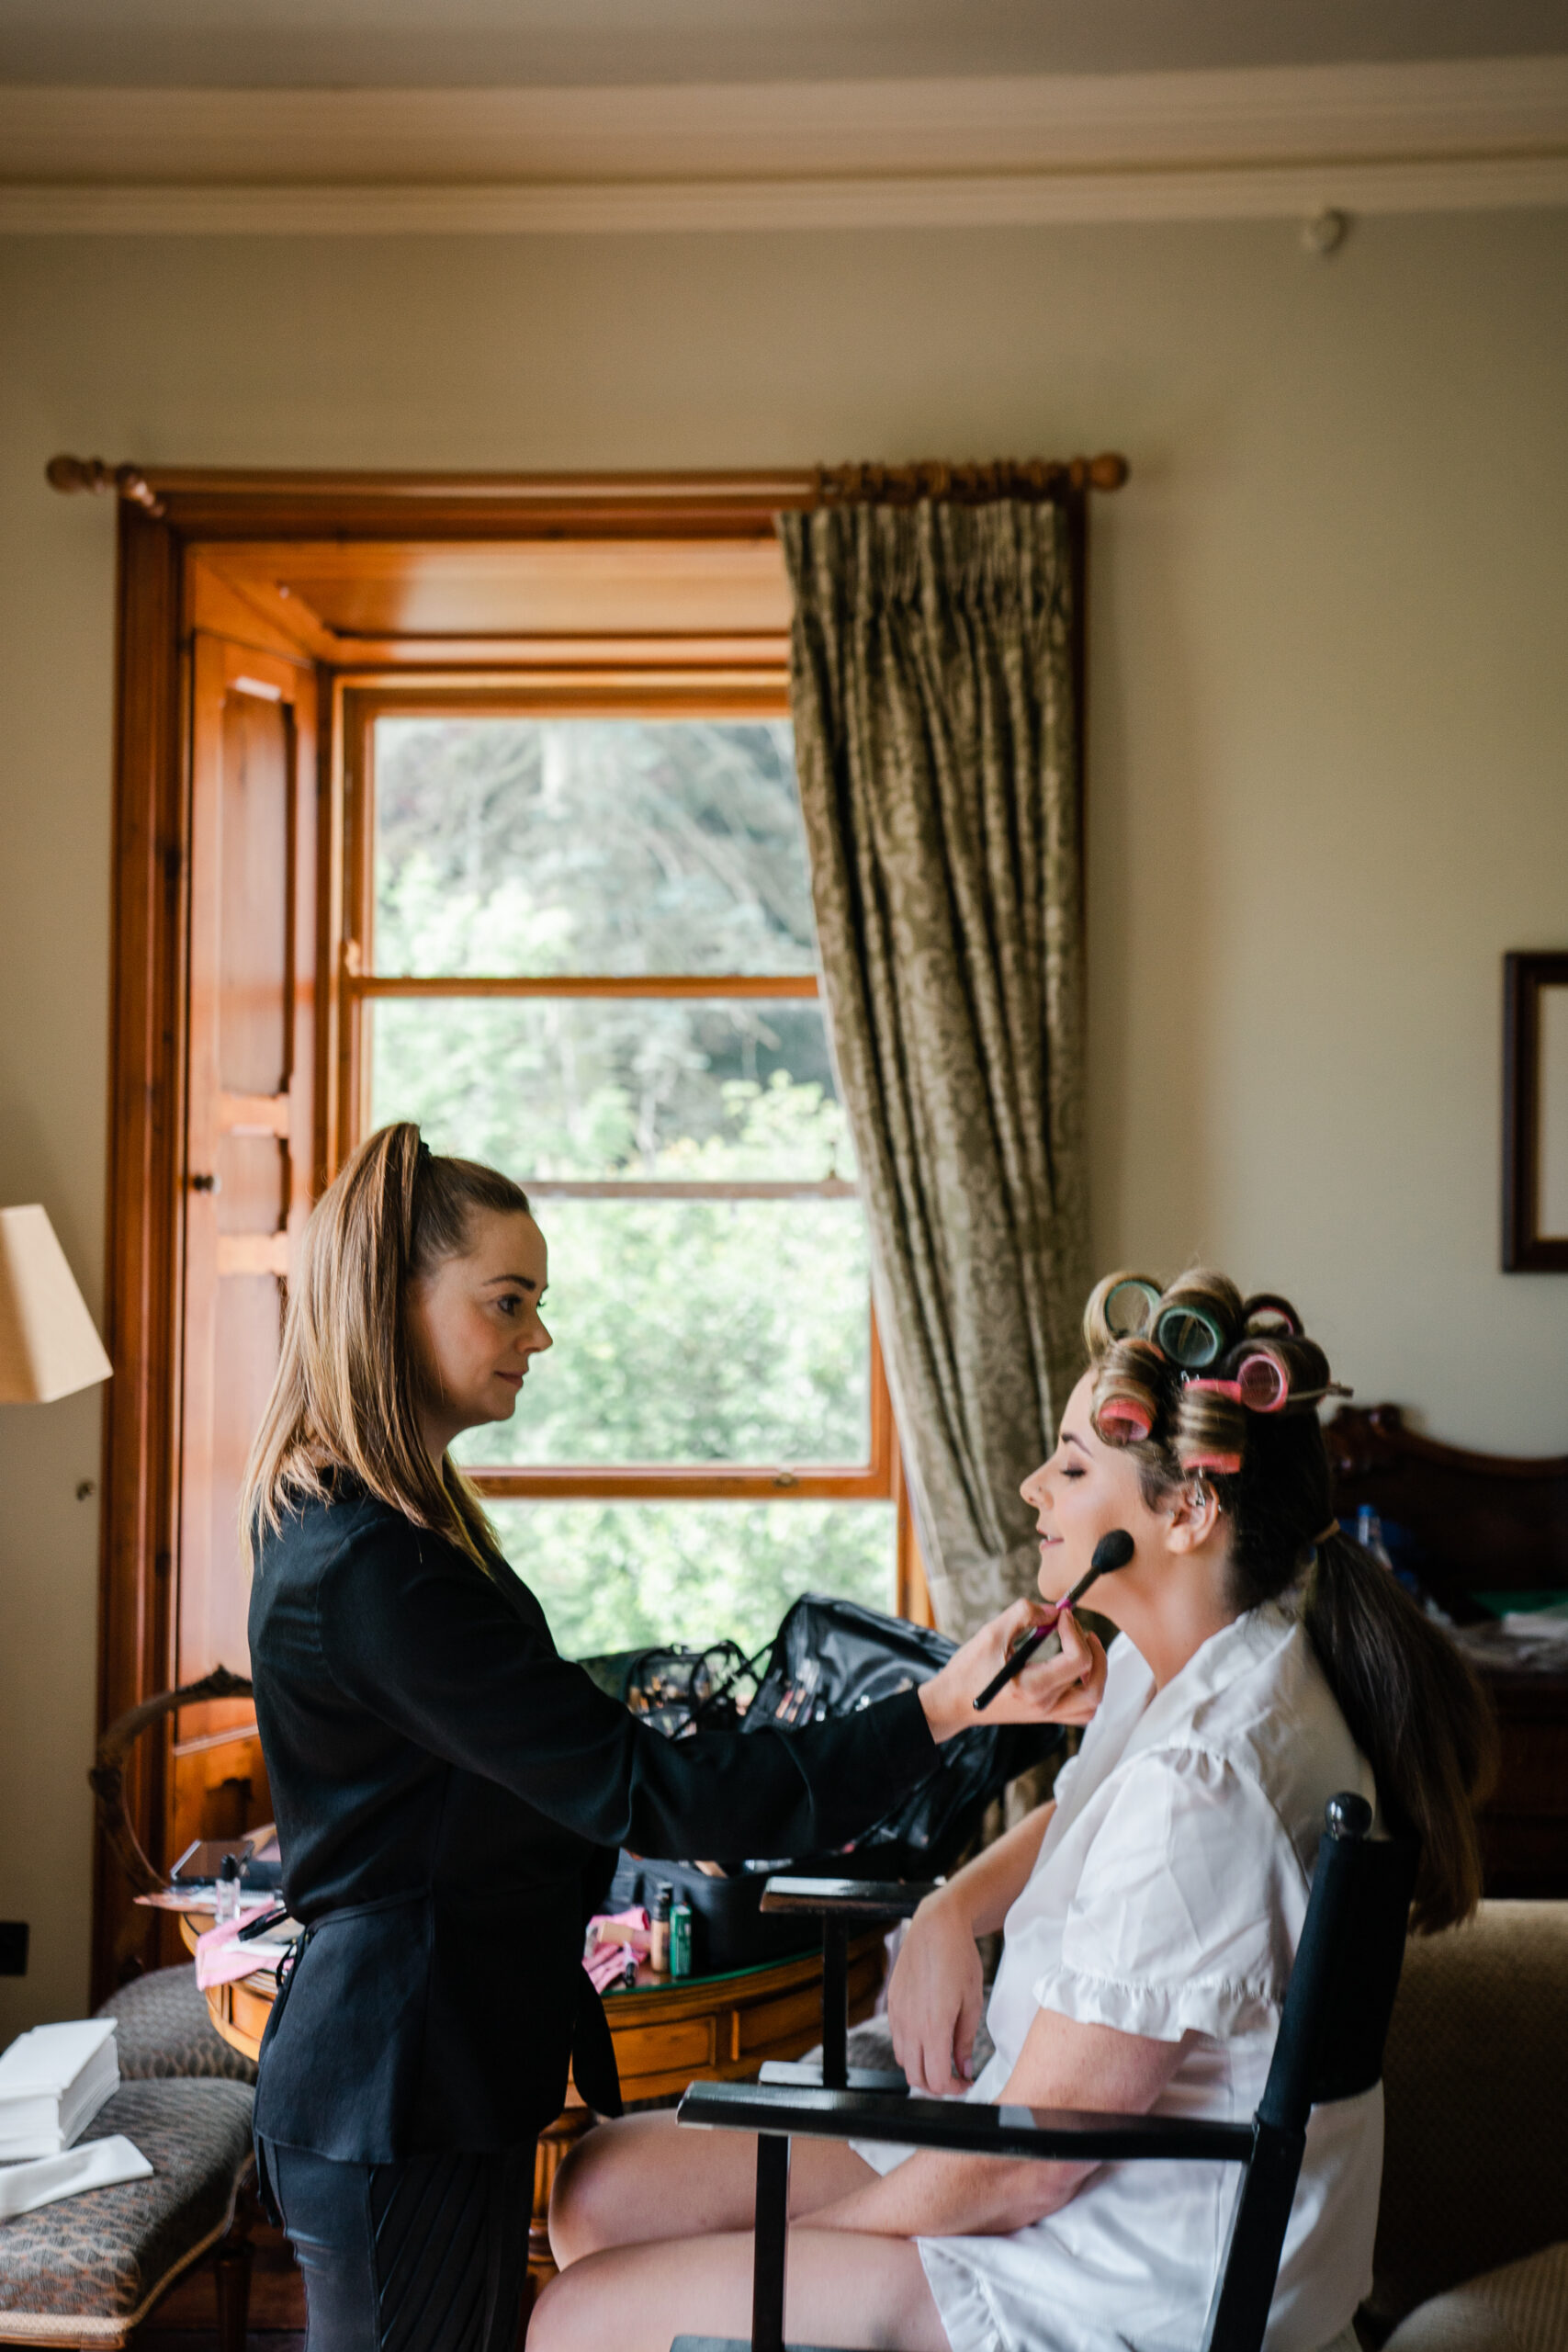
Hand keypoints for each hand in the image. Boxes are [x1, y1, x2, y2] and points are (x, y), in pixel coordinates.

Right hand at [888, 1887, 986, 2096]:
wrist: (936, 1927)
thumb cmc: (959, 1959)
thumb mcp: (972, 2002)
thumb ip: (965, 2040)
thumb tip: (965, 2068)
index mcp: (933, 2027)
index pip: (936, 2080)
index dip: (953, 2090)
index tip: (966, 2083)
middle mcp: (910, 2025)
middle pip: (916, 2078)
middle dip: (937, 2085)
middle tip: (956, 2076)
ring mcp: (897, 2015)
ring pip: (903, 2061)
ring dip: (922, 2068)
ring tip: (943, 2057)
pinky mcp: (892, 2004)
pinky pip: (897, 2040)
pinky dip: (911, 2049)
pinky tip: (929, 2037)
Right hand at [917, 1598, 1106, 1741]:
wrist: (951, 1703)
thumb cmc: (967, 1671)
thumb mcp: (990, 1634)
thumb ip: (1023, 1614)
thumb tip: (1053, 1610)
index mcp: (1032, 1687)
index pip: (1077, 1661)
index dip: (1074, 1631)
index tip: (1061, 1615)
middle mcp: (1044, 1706)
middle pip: (1093, 1686)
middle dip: (1096, 1654)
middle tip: (1083, 1632)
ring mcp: (1045, 1714)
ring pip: (1091, 1704)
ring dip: (1097, 1675)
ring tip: (1085, 1651)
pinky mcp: (1043, 1715)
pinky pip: (1079, 1710)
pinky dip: (1087, 1689)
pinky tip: (1075, 1670)